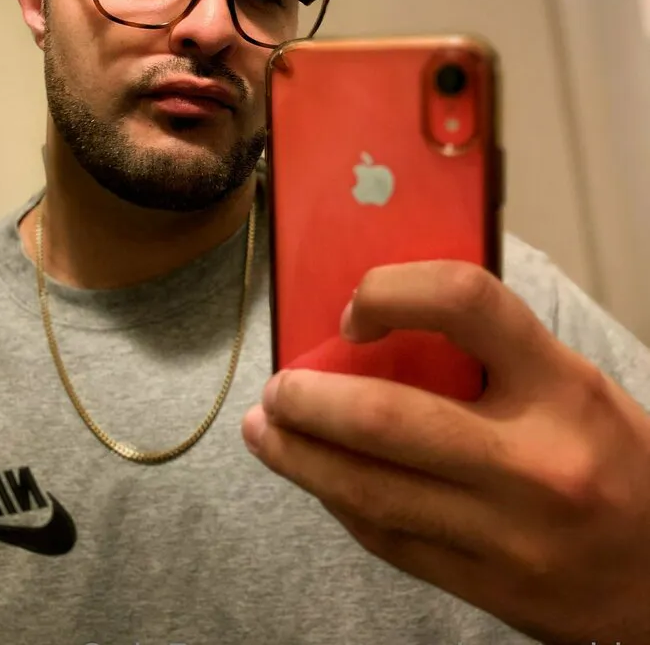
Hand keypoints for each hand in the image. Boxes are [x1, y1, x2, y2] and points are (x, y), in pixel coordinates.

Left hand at [241, 261, 649, 643]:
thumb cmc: (617, 461)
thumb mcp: (572, 386)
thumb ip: (492, 355)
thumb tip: (385, 324)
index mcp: (562, 386)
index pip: (463, 302)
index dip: (390, 292)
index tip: (354, 312)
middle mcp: (535, 461)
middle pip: (386, 417)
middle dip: (309, 400)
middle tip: (277, 387)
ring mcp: (507, 534)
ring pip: (369, 491)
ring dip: (300, 457)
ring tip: (265, 432)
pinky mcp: (486, 587)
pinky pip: (386, 538)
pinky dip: (338, 502)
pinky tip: (314, 478)